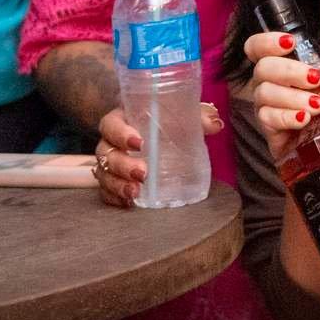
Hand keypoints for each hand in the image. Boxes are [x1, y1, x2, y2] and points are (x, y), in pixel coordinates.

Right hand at [93, 101, 222, 208]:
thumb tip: (215, 124)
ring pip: (103, 174)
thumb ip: (198, 116)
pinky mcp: (113, 182)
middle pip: (105, 153)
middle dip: (122, 165)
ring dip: (117, 185)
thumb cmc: (168, 121)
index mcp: (123, 119)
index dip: (120, 133)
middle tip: (143, 174)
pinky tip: (128, 203)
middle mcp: (112, 142)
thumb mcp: (182, 115)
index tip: (139, 143)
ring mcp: (110, 164)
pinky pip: (106, 192)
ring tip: (135, 193)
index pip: (111, 124)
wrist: (162, 136)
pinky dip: (114, 198)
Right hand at [243, 31, 319, 162]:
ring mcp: (263, 105)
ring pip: (265, 93)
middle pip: (262, 68)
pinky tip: (305, 118)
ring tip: (318, 105)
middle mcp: (265, 82)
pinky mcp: (267, 127)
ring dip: (294, 97)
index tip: (290, 43)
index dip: (266, 41)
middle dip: (290, 71)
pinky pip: (268, 118)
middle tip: (316, 79)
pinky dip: (288, 116)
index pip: (256, 46)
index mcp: (277, 64)